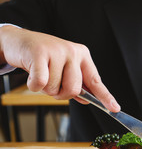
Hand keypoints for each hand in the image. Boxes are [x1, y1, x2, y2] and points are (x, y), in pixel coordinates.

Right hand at [0, 25, 119, 111]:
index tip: (115, 108)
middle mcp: (73, 52)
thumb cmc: (44, 58)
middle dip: (61, 94)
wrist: (20, 40)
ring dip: (45, 88)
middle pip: (74, 89)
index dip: (106, 96)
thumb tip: (87, 100)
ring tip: (41, 73)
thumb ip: (76, 84)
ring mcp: (57, 51)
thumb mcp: (64, 68)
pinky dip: (33, 85)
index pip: (96, 81)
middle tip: (52, 84)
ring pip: (55, 88)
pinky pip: (40, 83)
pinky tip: (31, 73)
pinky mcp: (40, 53)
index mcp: (83, 56)